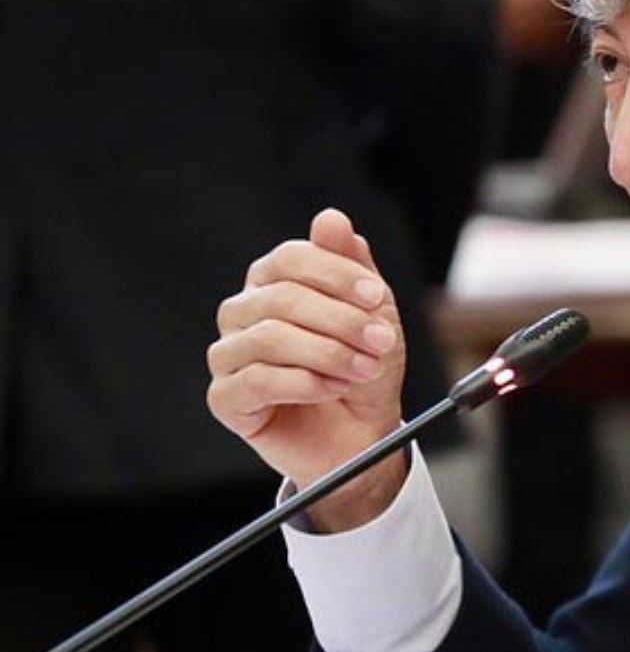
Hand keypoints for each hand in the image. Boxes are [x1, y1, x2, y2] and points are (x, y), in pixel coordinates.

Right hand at [208, 208, 407, 529]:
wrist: (363, 433)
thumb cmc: (364, 366)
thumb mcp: (373, 312)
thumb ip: (352, 265)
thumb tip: (330, 218)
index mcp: (273, 281)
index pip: (291, 257)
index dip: (336, 274)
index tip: (376, 298)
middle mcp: (243, 311)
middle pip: (283, 298)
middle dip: (342, 321)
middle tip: (381, 343)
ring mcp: (228, 354)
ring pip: (269, 338)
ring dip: (328, 354)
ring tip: (363, 369)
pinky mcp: (225, 398)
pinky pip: (254, 380)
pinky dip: (303, 384)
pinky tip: (331, 390)